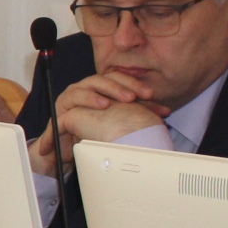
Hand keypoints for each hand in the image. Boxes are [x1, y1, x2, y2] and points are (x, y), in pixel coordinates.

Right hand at [49, 70, 167, 170]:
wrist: (67, 149)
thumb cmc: (92, 133)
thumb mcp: (118, 122)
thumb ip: (138, 113)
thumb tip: (166, 111)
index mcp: (102, 89)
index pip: (120, 78)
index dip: (135, 84)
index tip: (150, 95)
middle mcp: (88, 87)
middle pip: (106, 78)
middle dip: (121, 86)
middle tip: (134, 97)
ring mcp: (73, 94)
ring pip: (89, 84)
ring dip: (105, 91)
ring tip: (118, 100)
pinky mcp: (61, 105)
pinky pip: (73, 97)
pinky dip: (88, 99)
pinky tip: (102, 104)